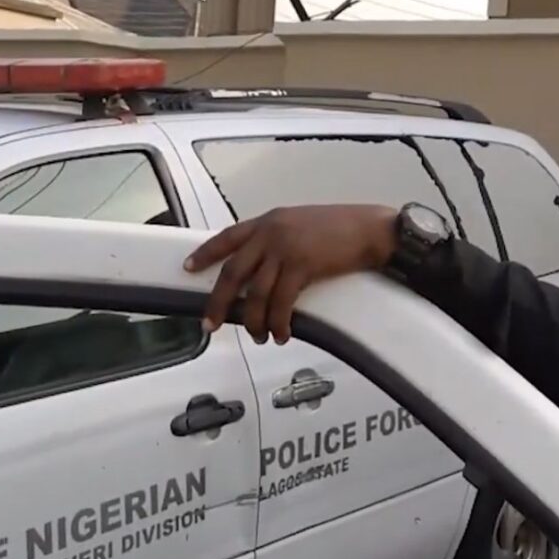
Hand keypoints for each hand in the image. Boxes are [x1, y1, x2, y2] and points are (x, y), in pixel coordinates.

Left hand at [183, 205, 398, 343]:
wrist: (370, 229)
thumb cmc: (343, 228)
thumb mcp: (301, 224)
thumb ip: (279, 239)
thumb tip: (263, 267)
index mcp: (269, 221)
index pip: (227, 237)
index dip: (205, 253)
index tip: (188, 267)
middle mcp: (271, 232)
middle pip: (233, 272)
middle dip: (219, 302)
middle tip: (211, 325)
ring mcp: (285, 248)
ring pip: (255, 293)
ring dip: (254, 321)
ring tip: (259, 337)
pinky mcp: (301, 266)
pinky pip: (281, 302)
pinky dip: (278, 323)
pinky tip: (281, 333)